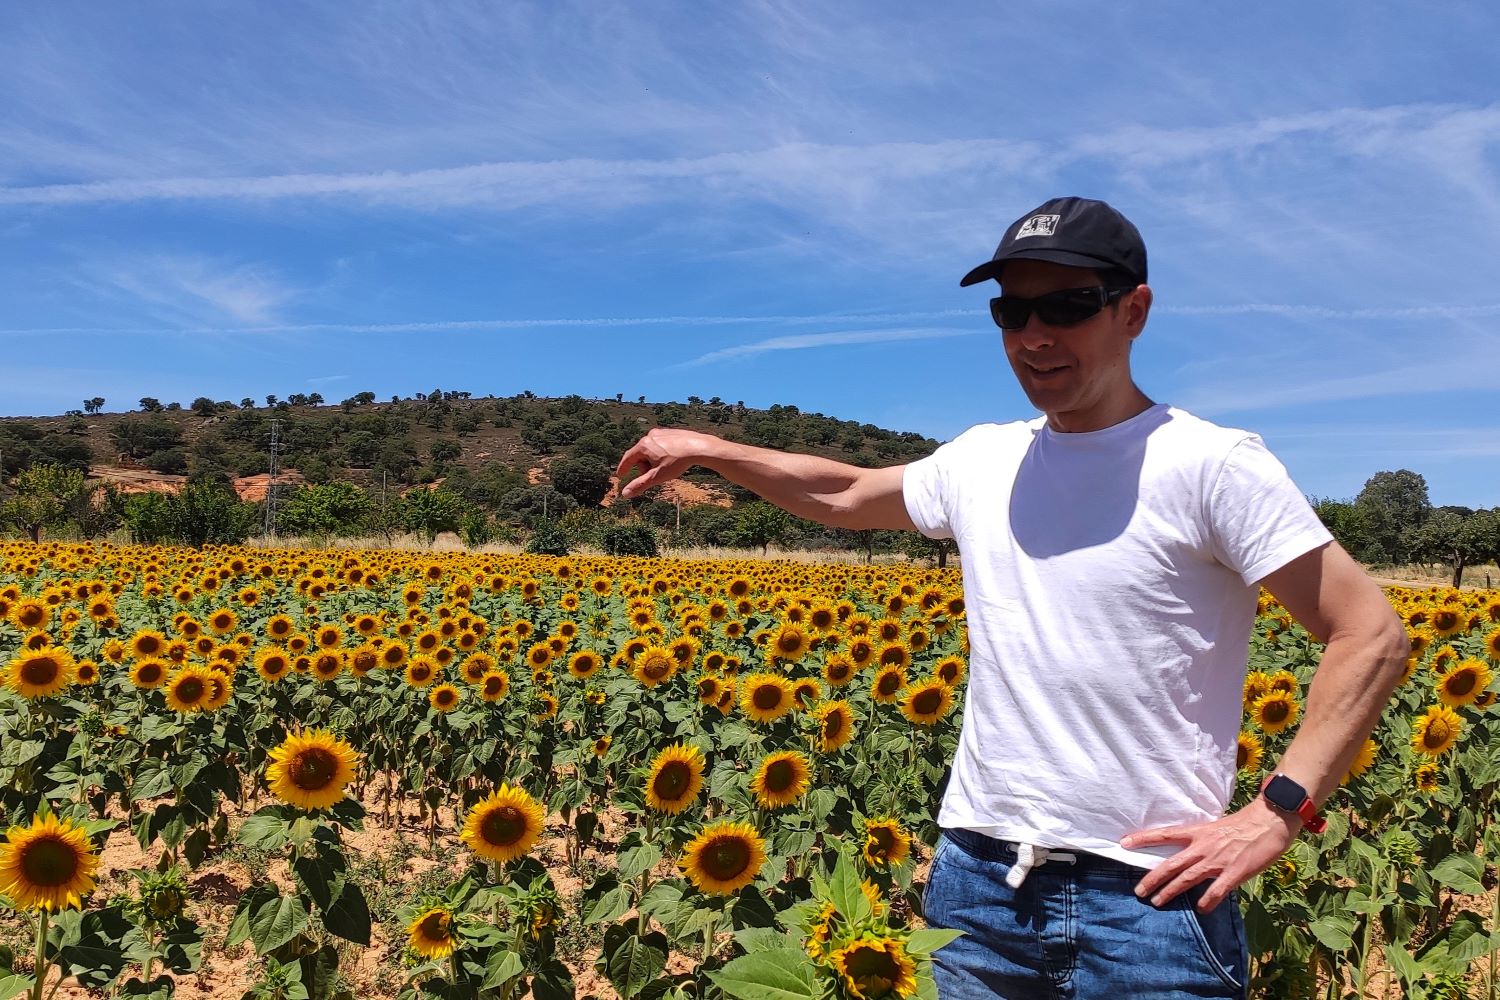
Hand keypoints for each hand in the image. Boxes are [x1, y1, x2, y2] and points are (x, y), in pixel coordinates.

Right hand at [615, 429, 720, 499]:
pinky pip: (661, 445)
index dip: (623, 468)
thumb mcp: (657, 476)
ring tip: (666, 467)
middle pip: (641, 455)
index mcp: (644, 445)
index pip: (628, 458)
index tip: (620, 475)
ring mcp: (661, 433)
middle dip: (645, 467)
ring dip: (654, 460)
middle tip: (655, 476)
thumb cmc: (678, 462)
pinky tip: (673, 459)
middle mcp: (650, 436)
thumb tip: (625, 494)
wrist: (699, 447)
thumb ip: (640, 485)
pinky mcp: (670, 432)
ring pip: (651, 450)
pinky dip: (662, 454)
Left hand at [1120, 798, 1299, 912]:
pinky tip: (1200, 909)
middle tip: (1139, 891)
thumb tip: (1188, 853)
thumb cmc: (1243, 824)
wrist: (1268, 821)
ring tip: (1157, 902)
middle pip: (1171, 863)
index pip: (1164, 834)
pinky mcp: (1234, 872)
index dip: (1143, 838)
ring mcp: (1217, 860)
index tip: (1124, 842)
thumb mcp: (1215, 827)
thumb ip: (1200, 840)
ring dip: (1171, 891)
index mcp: (1197, 832)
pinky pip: (1216, 890)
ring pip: (1187, 878)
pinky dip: (1207, 901)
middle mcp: (1203, 846)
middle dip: (1153, 878)